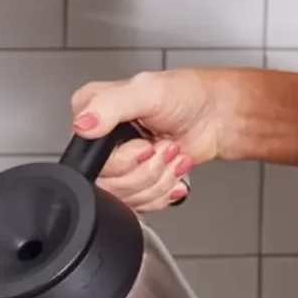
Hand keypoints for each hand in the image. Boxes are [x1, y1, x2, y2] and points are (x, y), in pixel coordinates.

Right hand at [70, 68, 238, 211]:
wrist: (214, 116)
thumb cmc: (186, 96)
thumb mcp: (146, 91)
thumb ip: (110, 106)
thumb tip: (83, 124)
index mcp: (91, 113)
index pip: (89, 159)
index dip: (123, 161)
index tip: (146, 145)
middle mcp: (99, 140)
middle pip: (108, 184)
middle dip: (147, 170)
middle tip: (162, 147)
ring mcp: (116, 164)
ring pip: (126, 198)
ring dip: (158, 179)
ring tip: (169, 154)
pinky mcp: (133, 182)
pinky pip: (139, 206)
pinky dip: (162, 191)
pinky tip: (170, 170)